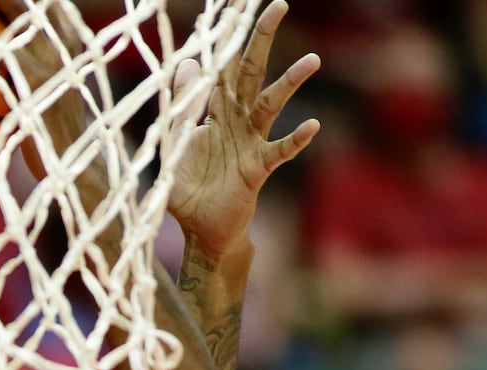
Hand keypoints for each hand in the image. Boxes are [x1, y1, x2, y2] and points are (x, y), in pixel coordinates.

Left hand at [166, 0, 319, 259]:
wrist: (199, 231)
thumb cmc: (188, 188)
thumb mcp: (174, 144)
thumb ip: (179, 108)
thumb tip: (187, 62)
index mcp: (213, 112)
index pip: (221, 66)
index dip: (227, 38)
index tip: (237, 6)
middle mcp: (236, 121)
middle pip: (250, 72)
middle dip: (262, 39)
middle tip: (278, 5)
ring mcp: (250, 143)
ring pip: (271, 105)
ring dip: (290, 83)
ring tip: (312, 60)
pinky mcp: (256, 170)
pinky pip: (279, 151)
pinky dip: (296, 139)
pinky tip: (312, 125)